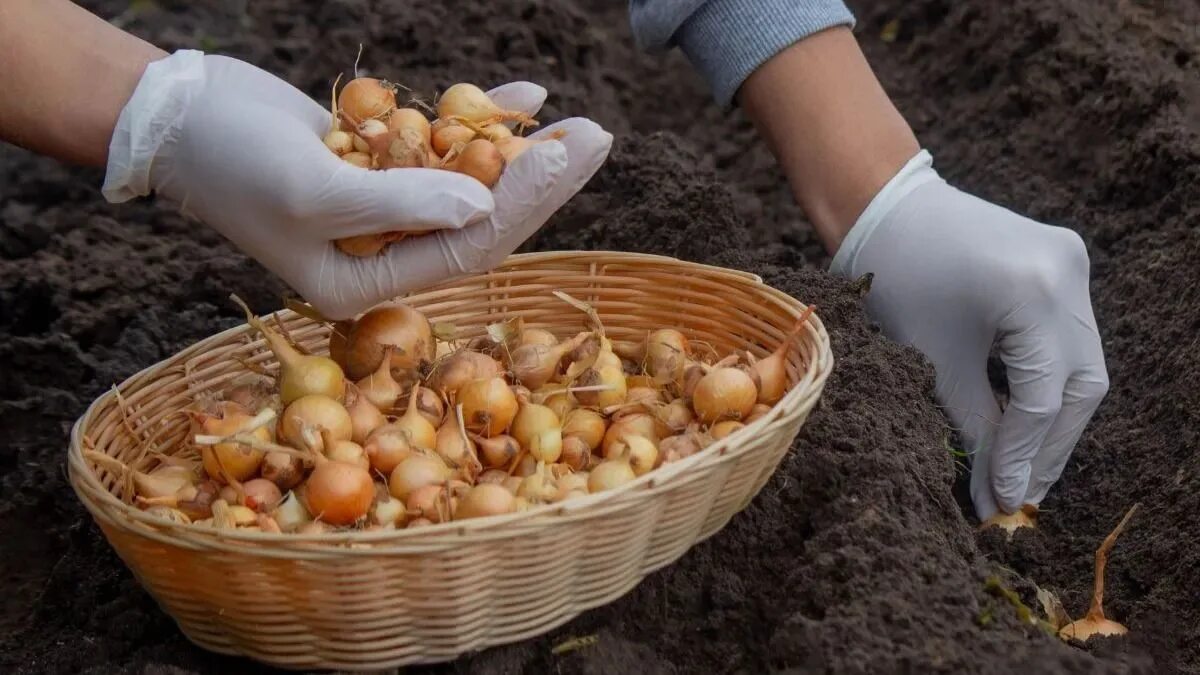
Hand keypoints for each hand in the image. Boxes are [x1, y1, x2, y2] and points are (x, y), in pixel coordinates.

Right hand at [102, 50, 611, 318]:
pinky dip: (477, 124)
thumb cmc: (231, 162)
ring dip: (521, 153)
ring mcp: (383, 210)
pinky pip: (441, 150)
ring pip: (470, 185)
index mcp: (363, 283)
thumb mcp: (312, 188)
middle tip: (599, 141)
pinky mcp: (380, 166)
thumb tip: (486, 209)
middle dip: (541, 183)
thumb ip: (401, 203)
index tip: (567, 157)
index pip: (465, 251)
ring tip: (580, 125)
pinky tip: (525, 101)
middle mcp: (381, 255)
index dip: (523, 206)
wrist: (174, 114)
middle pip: (481, 220)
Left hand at [831, 150, 1108, 519]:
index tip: (1000, 502)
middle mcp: (1069, 273)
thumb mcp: (933, 363)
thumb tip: (993, 496)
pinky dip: (1051, 380)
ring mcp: (1073, 263)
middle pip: (1082, 384)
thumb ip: (973, 430)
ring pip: (1084, 364)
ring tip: (1023, 467)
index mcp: (1034, 293)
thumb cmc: (897, 282)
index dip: (1023, 457)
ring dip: (1056, 418)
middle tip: (1019, 493)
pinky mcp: (1066, 261)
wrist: (888, 211)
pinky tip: (1026, 417)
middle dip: (1052, 446)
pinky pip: (1070, 335)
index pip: (1043, 398)